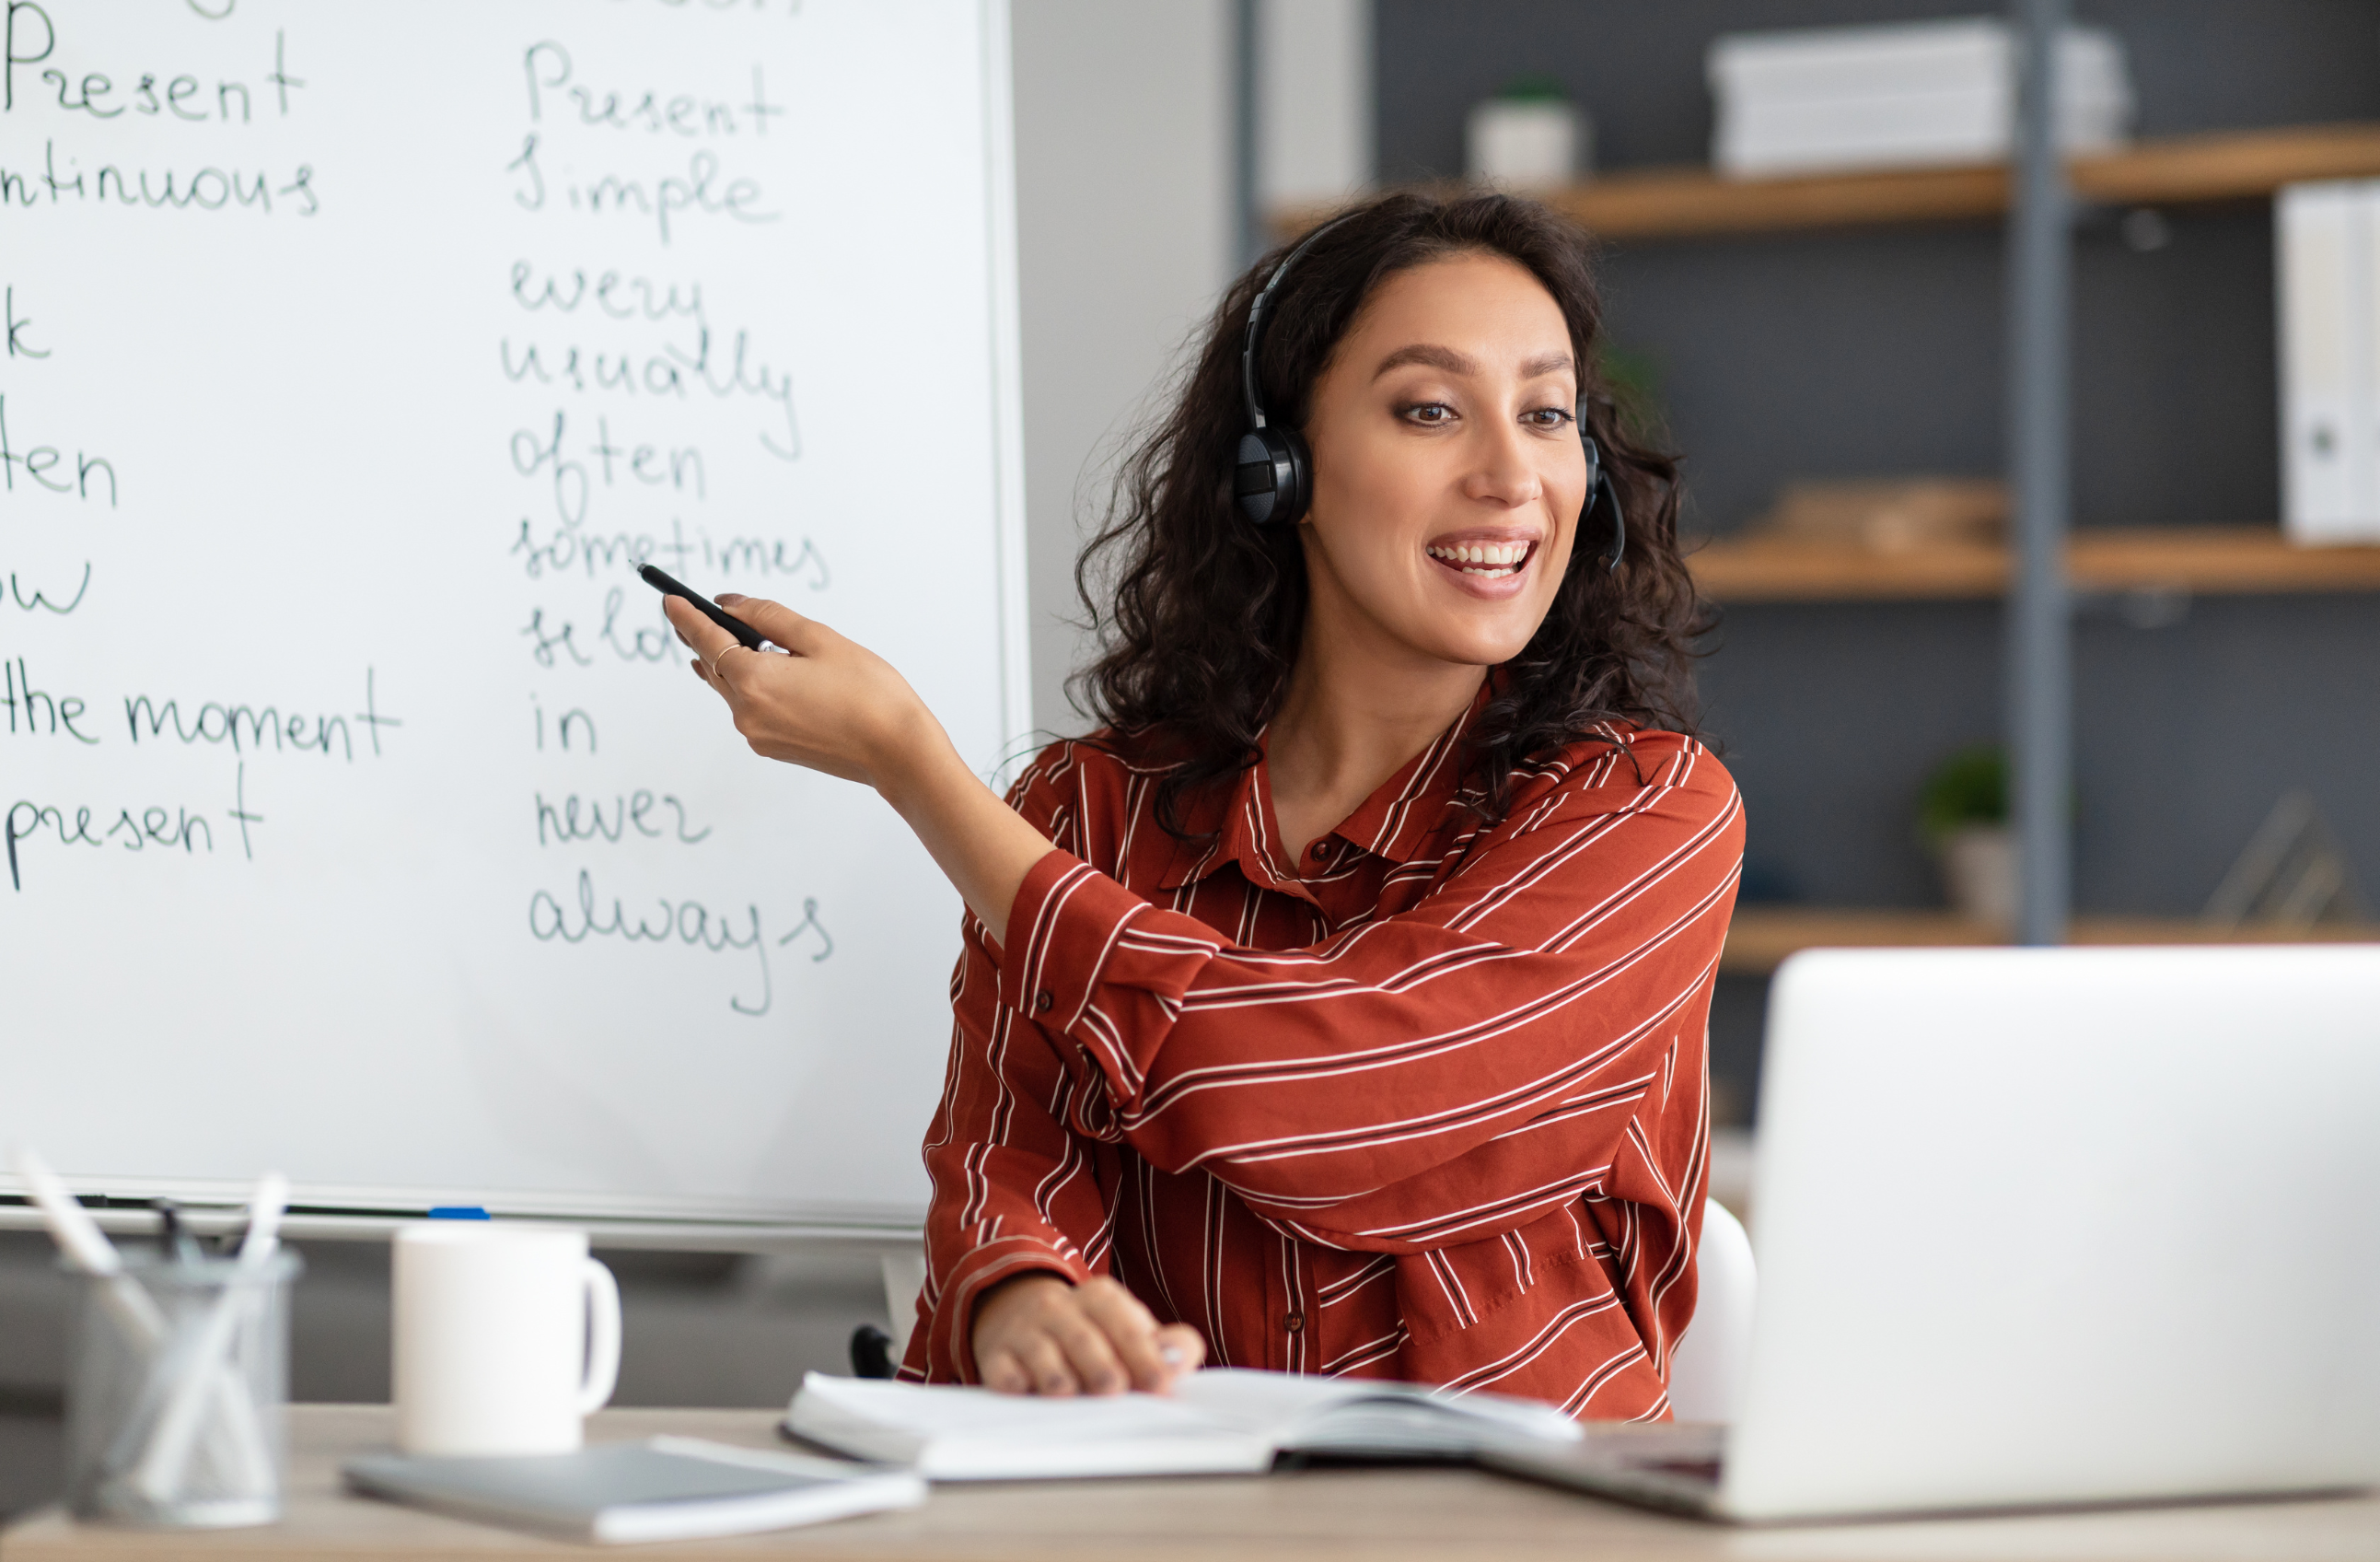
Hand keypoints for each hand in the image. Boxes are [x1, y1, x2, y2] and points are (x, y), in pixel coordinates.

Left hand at [663, 594, 934, 789]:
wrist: (897, 752)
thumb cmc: (869, 694)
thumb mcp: (819, 639)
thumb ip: (767, 616)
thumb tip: (729, 604)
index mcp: (754, 680)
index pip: (705, 640)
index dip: (686, 617)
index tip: (669, 599)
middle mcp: (746, 712)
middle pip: (713, 666)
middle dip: (704, 639)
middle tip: (694, 614)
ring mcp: (757, 734)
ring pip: (731, 689)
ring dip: (730, 663)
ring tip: (736, 641)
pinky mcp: (772, 747)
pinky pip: (749, 708)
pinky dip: (751, 686)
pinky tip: (771, 674)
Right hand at [971, 1274, 1205, 1395]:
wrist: (1017, 1313)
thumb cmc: (1091, 1334)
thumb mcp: (1129, 1329)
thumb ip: (1165, 1345)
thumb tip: (1183, 1358)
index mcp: (1101, 1298)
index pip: (1123, 1321)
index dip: (1143, 1353)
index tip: (1160, 1384)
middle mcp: (1060, 1308)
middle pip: (1083, 1337)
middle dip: (1099, 1364)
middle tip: (1113, 1389)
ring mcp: (1025, 1331)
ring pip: (1041, 1352)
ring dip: (1056, 1375)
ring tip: (1068, 1392)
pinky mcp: (996, 1355)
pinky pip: (1002, 1368)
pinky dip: (1011, 1380)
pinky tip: (1021, 1391)